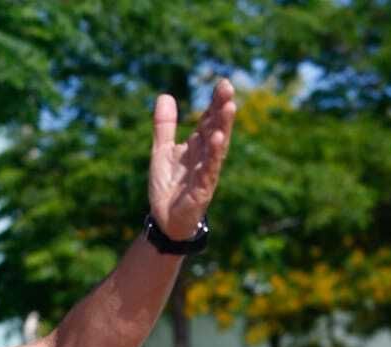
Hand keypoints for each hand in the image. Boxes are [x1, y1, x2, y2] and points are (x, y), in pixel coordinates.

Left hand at [149, 78, 235, 240]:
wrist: (164, 220)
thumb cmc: (169, 185)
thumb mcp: (161, 151)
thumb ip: (164, 126)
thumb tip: (165, 95)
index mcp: (197, 146)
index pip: (208, 120)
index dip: (214, 102)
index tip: (222, 82)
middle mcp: (205, 156)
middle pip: (216, 128)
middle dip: (222, 108)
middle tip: (227, 87)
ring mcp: (206, 171)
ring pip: (217, 146)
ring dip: (223, 127)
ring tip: (229, 107)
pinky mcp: (202, 189)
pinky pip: (208, 169)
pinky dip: (213, 154)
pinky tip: (217, 139)